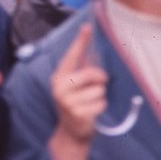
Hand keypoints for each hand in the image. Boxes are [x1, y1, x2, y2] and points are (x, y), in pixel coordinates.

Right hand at [50, 23, 107, 146]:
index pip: (72, 55)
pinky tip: (91, 112)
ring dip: (99, 96)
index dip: (80, 41)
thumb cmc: (75, 104)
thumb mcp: (74, 86)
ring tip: (90, 103)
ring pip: (99, 90)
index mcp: (59, 76)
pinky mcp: (78, 114)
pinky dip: (100, 107)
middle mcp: (60, 87)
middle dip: (99, 80)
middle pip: (91, 74)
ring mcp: (68, 102)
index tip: (87, 26)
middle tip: (96, 87)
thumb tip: (91, 51)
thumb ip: (81, 69)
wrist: (70, 133)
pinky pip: (101, 104)